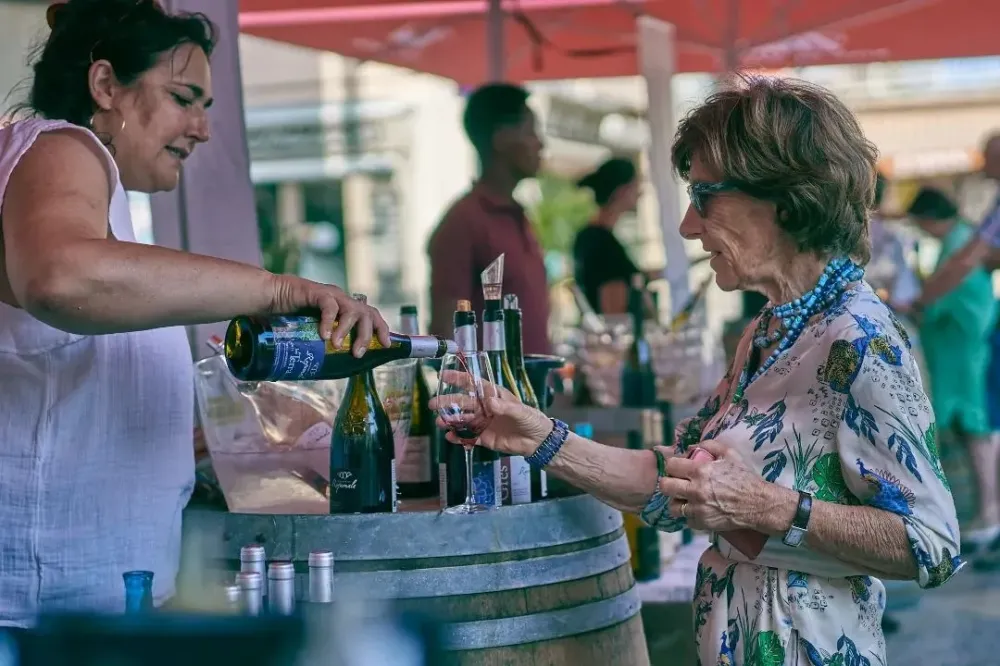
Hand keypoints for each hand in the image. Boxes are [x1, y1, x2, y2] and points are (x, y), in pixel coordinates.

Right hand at [267, 274, 389, 356]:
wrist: (267, 296)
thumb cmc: (290, 316)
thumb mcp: (312, 331)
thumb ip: (321, 345)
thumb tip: (325, 371)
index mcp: (345, 308)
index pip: (372, 315)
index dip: (382, 329)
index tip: (387, 346)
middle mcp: (342, 300)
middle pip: (367, 314)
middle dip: (367, 335)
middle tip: (357, 353)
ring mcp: (330, 295)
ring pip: (352, 309)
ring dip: (348, 329)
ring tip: (336, 345)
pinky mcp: (315, 292)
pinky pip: (328, 305)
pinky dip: (329, 320)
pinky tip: (323, 335)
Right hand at [428, 370, 552, 456]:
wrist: (538, 442)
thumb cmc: (531, 420)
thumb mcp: (521, 411)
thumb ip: (505, 407)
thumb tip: (489, 403)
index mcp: (493, 396)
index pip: (474, 384)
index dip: (459, 379)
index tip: (443, 376)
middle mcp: (485, 408)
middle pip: (463, 403)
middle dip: (447, 402)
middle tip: (433, 404)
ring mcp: (484, 423)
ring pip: (462, 420)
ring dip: (450, 420)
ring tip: (439, 422)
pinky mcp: (484, 438)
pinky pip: (468, 437)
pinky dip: (458, 437)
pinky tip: (450, 437)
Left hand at [659, 439, 772, 531]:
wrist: (758, 504)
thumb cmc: (744, 477)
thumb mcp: (730, 454)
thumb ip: (709, 445)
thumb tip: (691, 447)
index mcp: (700, 471)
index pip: (671, 466)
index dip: (673, 466)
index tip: (677, 468)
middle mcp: (695, 490)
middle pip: (665, 486)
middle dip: (669, 483)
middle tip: (677, 483)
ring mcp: (698, 508)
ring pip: (672, 506)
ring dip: (677, 502)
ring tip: (685, 499)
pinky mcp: (702, 523)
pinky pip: (686, 520)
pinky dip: (690, 515)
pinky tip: (697, 510)